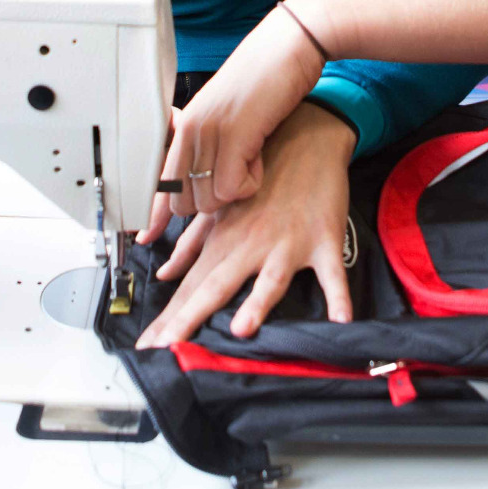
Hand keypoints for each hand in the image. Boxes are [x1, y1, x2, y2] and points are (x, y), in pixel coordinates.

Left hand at [133, 102, 356, 346]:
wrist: (307, 138)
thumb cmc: (264, 176)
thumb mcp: (223, 207)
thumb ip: (192, 244)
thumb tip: (164, 274)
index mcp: (225, 240)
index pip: (190, 286)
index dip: (167, 318)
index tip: (147, 346)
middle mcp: (251, 245)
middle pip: (216, 287)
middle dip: (189, 320)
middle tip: (167, 350)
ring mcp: (288, 244)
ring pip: (270, 279)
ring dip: (257, 304)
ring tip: (241, 330)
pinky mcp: (324, 241)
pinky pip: (332, 273)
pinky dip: (338, 294)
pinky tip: (341, 318)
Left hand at [150, 3, 327, 219]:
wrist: (290, 47)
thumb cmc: (264, 79)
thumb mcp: (225, 113)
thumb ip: (209, 142)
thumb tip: (201, 180)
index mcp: (184, 125)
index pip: (159, 180)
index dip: (154, 213)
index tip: (146, 235)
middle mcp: (190, 130)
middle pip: (185, 201)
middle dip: (212, 201)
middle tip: (237, 174)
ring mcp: (210, 133)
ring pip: (209, 200)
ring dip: (236, 190)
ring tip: (251, 158)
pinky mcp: (235, 135)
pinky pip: (234, 188)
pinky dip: (252, 182)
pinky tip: (260, 156)